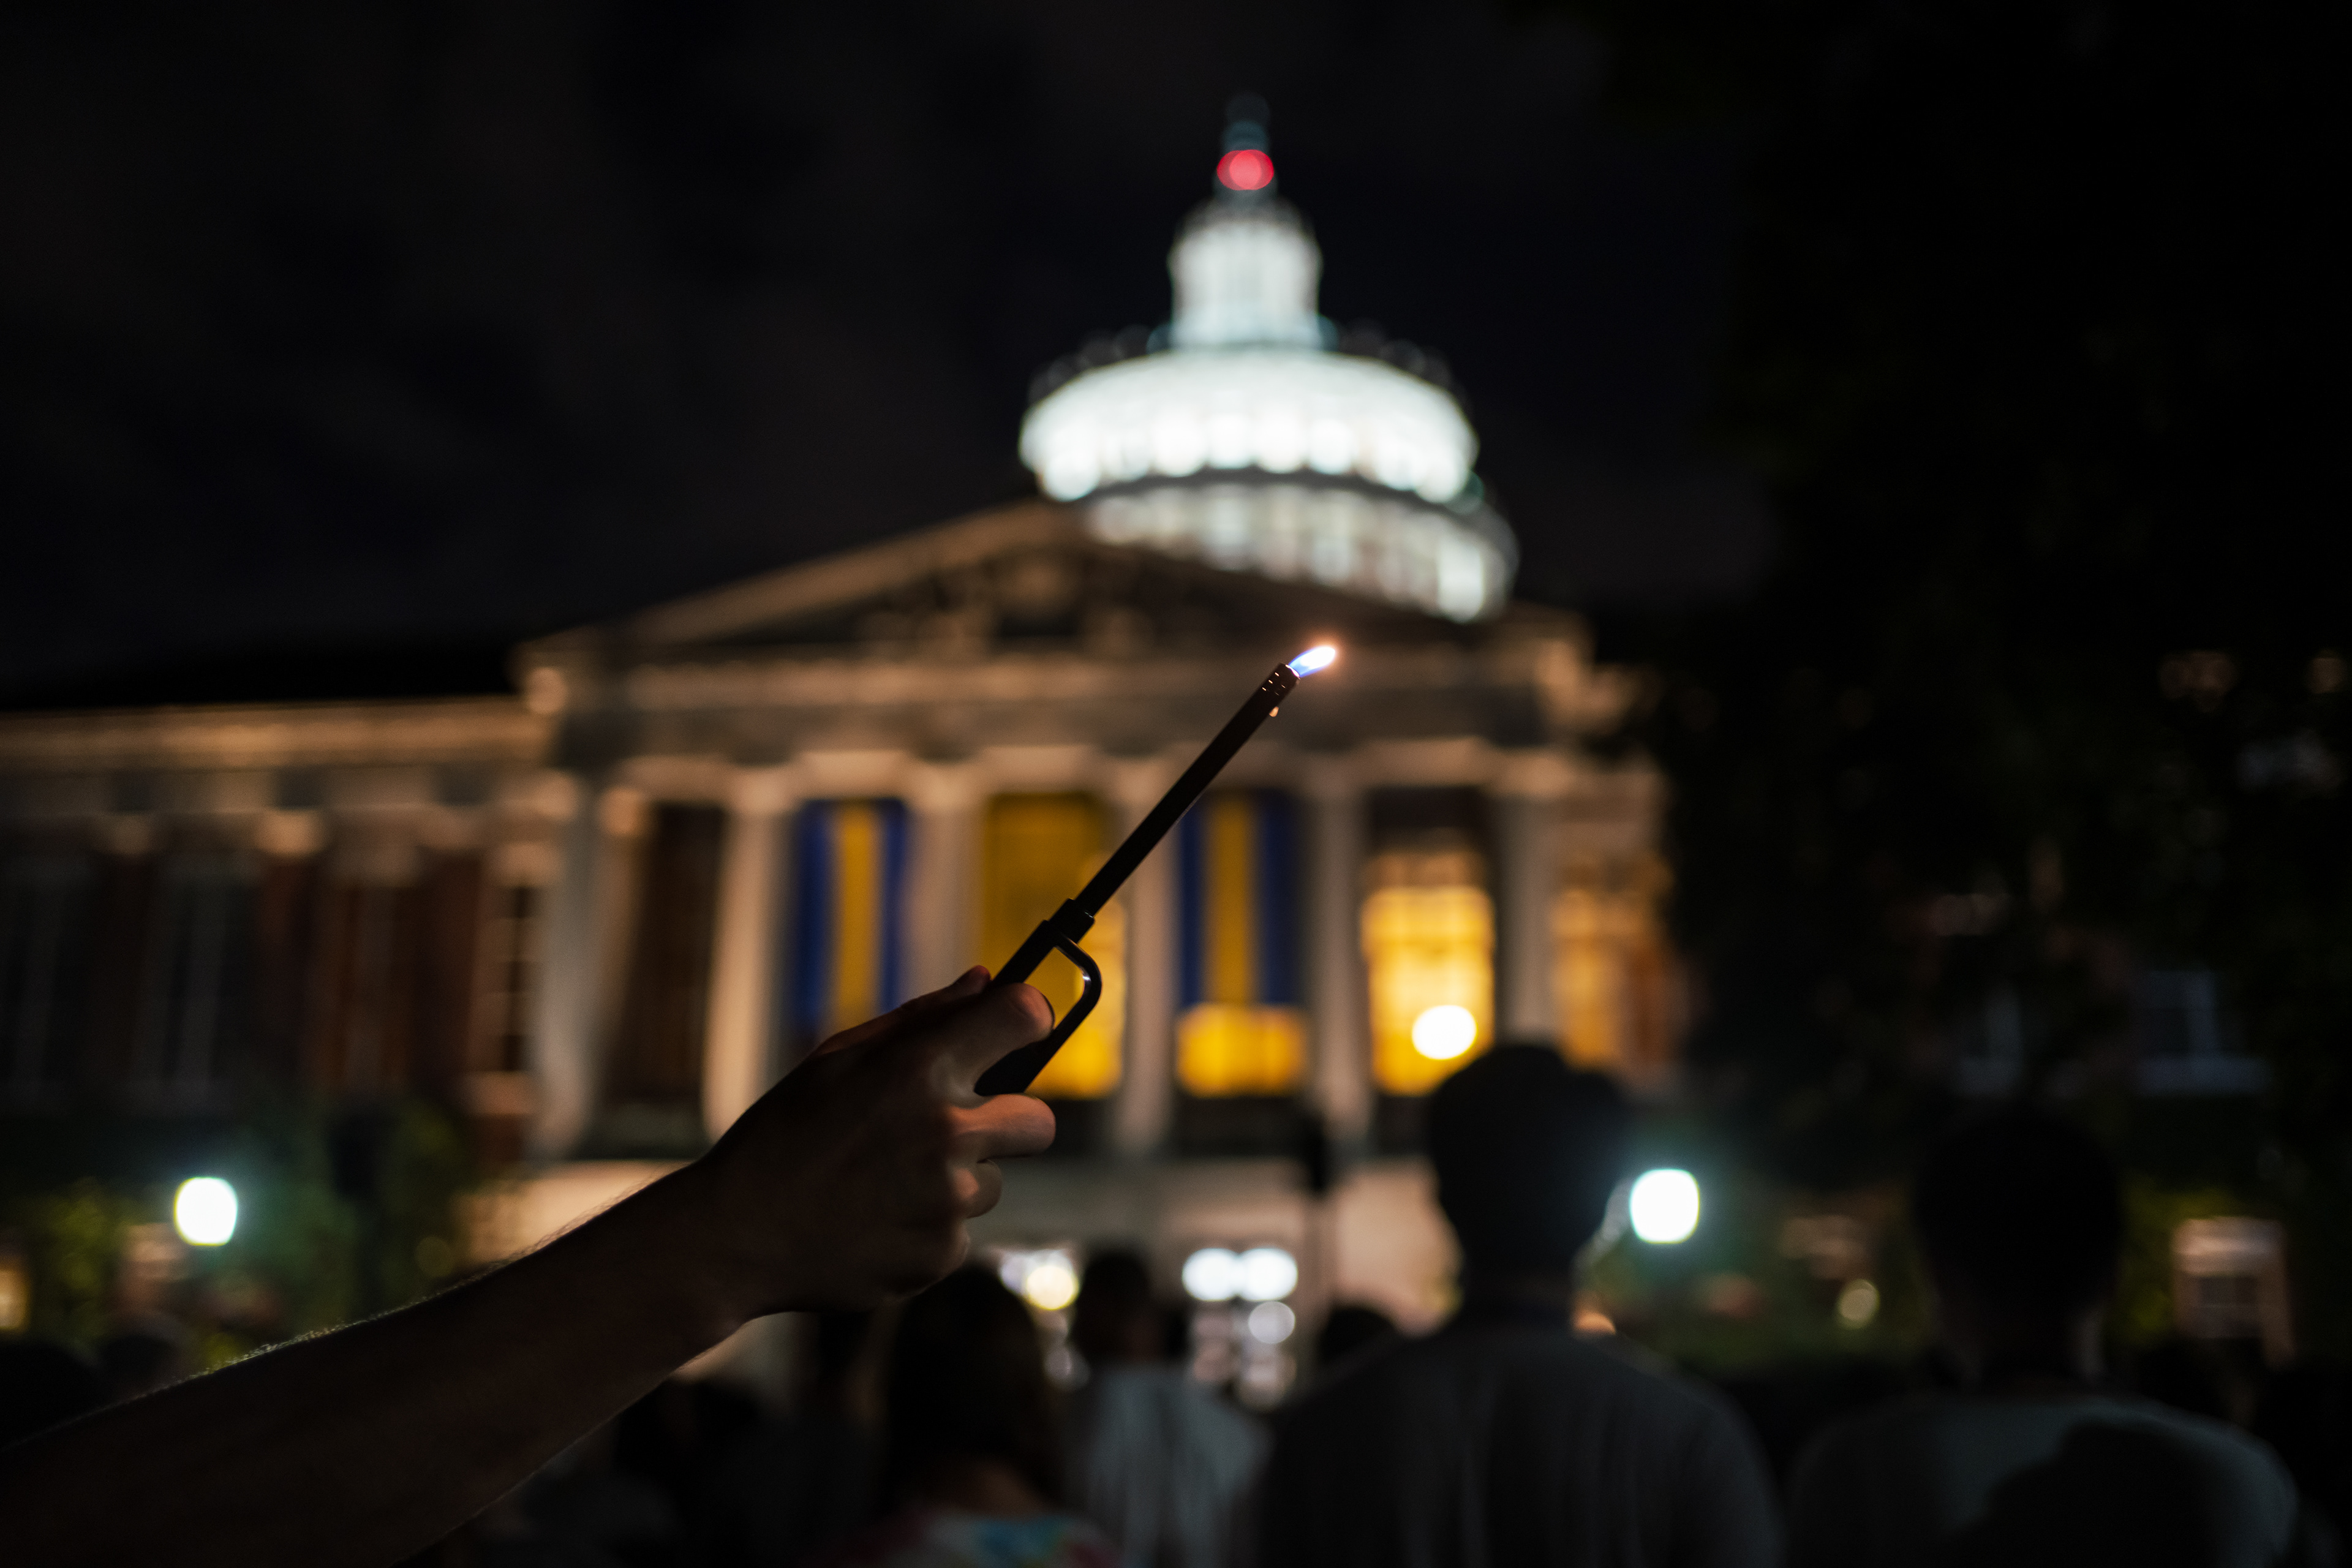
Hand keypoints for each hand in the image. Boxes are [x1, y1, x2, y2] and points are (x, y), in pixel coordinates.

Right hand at [685, 968, 1056, 1316]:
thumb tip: (985, 982)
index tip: (1019, 1029)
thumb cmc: (784, 1133)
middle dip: (1008, 1123)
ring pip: (992, 1182)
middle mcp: (946, 1133)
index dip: (1027, 1019)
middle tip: (952, 1130)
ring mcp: (948, 1201)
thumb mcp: (838, 1059)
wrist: (737, 1233)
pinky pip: (960, 1231)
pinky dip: (929, 1227)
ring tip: (885, 1184)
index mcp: (919, 1069)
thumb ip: (921, 1019)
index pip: (1024, 1017)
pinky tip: (876, 1221)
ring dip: (956, 1180)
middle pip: (1039, 1122)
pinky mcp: (941, 1255)